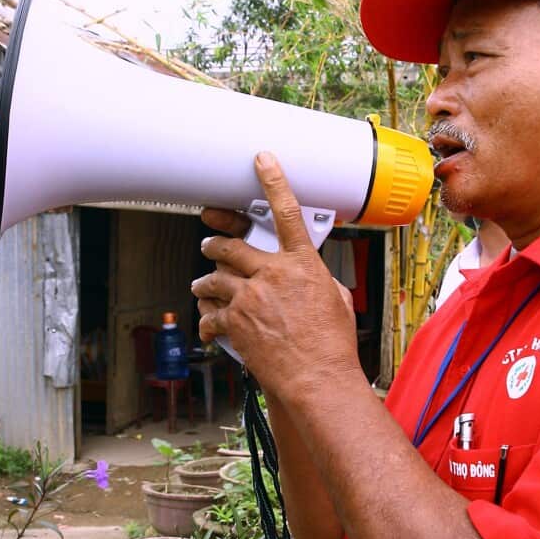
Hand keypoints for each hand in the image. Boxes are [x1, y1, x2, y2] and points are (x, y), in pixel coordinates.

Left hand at [192, 152, 359, 400]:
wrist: (317, 378)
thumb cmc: (332, 344)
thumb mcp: (336, 301)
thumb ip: (319, 281)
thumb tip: (314, 280)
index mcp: (303, 264)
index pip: (288, 212)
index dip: (274, 181)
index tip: (263, 160)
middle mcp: (274, 274)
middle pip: (232, 246)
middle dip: (216, 244)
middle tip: (210, 245)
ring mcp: (251, 296)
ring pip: (214, 277)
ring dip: (205, 282)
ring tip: (203, 286)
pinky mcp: (235, 321)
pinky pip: (210, 311)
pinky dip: (207, 317)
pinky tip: (209, 325)